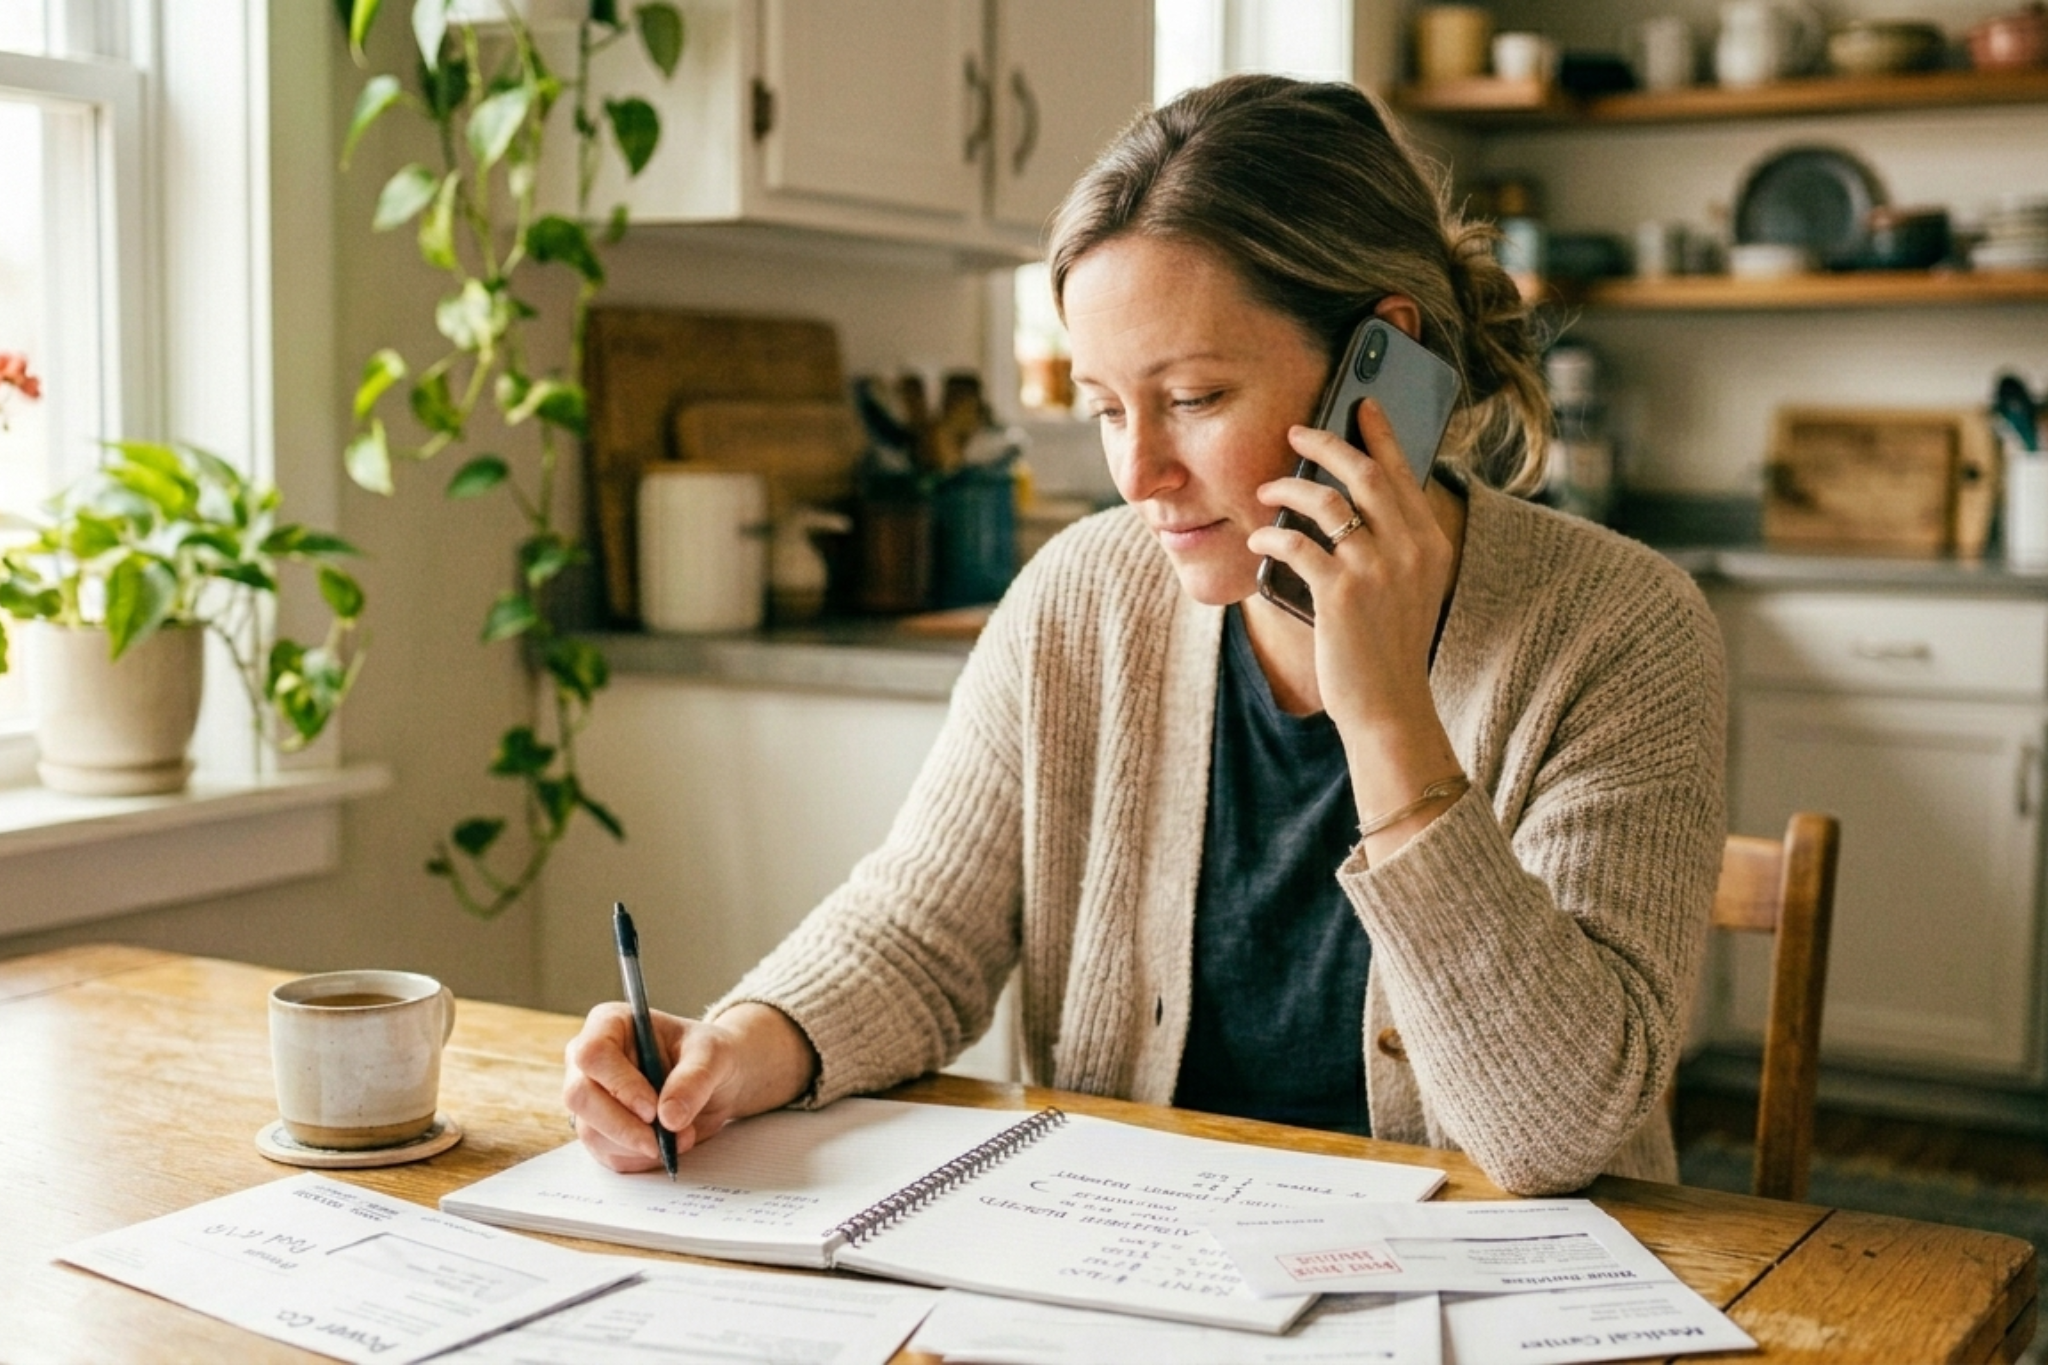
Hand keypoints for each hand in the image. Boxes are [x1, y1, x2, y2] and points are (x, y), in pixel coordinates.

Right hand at [562, 1001, 817, 1171]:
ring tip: (681, 1138)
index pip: (593, 1054)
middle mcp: (589, 1060)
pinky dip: (639, 1158)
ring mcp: (590, 1097)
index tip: (651, 1110)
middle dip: (623, 1126)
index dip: (619, 1084)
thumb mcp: (713, 1055)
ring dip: (637, 1145)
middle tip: (662, 1140)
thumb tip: (668, 1117)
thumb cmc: (708, 1055)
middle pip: (580, 1096)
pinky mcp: (599, 1129)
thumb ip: (694, 1079)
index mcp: (610, 1024)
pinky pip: (606, 1153)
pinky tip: (667, 1147)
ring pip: (591, 1131)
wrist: (716, 1082)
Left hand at [1247, 399, 1454, 738]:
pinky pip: (1296, 544)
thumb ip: (1394, 546)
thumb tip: (1350, 502)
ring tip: (1266, 490)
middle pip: (1364, 473)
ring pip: (1326, 501)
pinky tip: (1257, 539)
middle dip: (1326, 443)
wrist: (1389, 707)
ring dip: (1289, 487)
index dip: (1379, 434)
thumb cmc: (1388, 648)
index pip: (1404, 473)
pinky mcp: (1341, 593)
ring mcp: (1377, 570)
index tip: (1361, 404)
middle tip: (1296, 431)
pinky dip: (1270, 535)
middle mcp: (1410, 549)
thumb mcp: (1408, 589)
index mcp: (1431, 544)